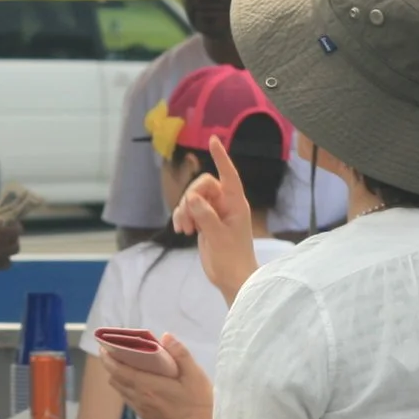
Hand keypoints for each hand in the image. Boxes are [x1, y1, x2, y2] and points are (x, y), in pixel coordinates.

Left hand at [105, 334, 213, 418]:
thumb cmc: (199, 406)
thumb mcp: (195, 376)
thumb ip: (180, 355)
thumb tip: (165, 336)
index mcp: (147, 385)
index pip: (118, 369)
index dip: (108, 357)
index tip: (104, 346)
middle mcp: (139, 398)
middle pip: (115, 379)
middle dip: (111, 365)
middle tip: (114, 352)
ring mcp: (141, 410)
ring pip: (121, 391)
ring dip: (118, 377)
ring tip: (124, 365)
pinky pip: (130, 400)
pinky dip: (127, 388)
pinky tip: (138, 384)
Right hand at [174, 143, 259, 304]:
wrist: (231, 278)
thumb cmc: (232, 258)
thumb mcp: (218, 236)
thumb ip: (205, 215)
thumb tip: (191, 198)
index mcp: (235, 203)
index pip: (228, 174)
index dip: (221, 157)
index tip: (213, 140)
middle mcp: (225, 204)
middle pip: (202, 186)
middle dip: (190, 199)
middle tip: (187, 218)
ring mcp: (214, 212)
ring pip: (192, 199)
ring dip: (184, 211)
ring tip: (185, 229)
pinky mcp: (204, 222)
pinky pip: (189, 211)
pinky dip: (183, 218)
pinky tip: (183, 231)